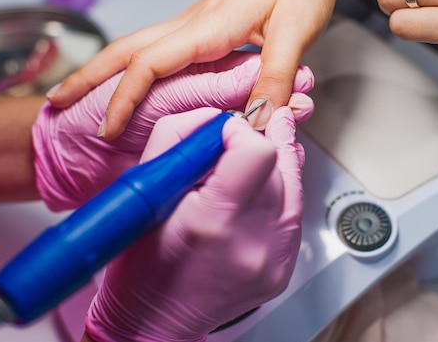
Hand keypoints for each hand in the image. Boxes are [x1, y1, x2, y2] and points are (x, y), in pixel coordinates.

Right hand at [46, 0, 372, 138]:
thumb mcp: (295, 31)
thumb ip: (276, 76)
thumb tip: (257, 123)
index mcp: (206, 27)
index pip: (150, 63)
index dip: (124, 98)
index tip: (107, 128)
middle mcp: (191, 25)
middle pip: (125, 48)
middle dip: (87, 77)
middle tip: (54, 104)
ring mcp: (195, 25)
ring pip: (137, 46)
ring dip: (104, 71)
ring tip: (77, 95)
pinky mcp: (204, 27)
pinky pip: (158, 49)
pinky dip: (133, 68)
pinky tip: (132, 83)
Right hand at [83, 97, 313, 341]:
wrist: (155, 321)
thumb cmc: (142, 264)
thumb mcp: (145, 190)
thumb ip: (177, 139)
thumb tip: (214, 116)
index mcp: (212, 223)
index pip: (257, 152)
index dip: (241, 130)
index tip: (225, 131)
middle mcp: (252, 243)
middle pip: (279, 164)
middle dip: (258, 142)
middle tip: (238, 138)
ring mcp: (273, 260)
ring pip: (295, 184)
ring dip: (275, 163)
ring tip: (251, 156)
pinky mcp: (284, 269)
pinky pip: (293, 212)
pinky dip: (278, 193)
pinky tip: (256, 192)